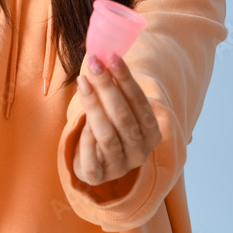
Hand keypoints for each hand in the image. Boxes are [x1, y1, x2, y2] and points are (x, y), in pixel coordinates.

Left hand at [73, 52, 161, 186]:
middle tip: (94, 64)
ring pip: (107, 134)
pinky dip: (85, 138)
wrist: (97, 162)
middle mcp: (140, 152)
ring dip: (93, 105)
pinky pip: (91, 157)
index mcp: (152, 133)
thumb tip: (103, 54)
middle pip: (123, 117)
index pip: (140, 103)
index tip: (112, 56)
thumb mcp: (118, 108)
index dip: (126, 79)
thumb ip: (116, 88)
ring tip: (82, 81)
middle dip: (107, 87)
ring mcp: (120, 166)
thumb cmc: (109, 126)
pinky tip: (79, 120)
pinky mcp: (99, 177)